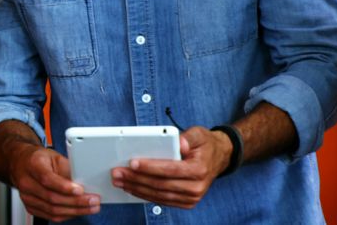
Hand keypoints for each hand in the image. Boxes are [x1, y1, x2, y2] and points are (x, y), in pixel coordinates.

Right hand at [6, 142, 99, 221]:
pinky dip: (67, 215)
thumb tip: (84, 181)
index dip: (64, 187)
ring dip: (75, 211)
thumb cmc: (38, 159)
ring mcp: (26, 197)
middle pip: (52, 198)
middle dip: (76, 202)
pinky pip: (50, 216)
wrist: (21, 163)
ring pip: (52, 210)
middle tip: (93, 200)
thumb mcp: (54, 156)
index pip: (47, 179)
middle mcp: (26, 182)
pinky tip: (78, 211)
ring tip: (90, 208)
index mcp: (33, 165)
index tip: (80, 190)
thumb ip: (68, 168)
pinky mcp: (30, 207)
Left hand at [110, 126, 230, 208]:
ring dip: (136, 189)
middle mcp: (196, 187)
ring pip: (159, 195)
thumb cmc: (204, 145)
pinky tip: (132, 188)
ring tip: (120, 181)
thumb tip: (178, 142)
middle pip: (160, 184)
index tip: (132, 163)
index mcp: (199, 169)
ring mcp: (191, 197)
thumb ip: (188, 137)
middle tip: (118, 173)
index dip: (150, 167)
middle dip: (136, 179)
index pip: (170, 169)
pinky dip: (145, 195)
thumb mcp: (199, 134)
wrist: (218, 158)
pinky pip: (162, 200)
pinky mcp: (186, 202)